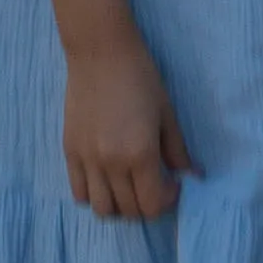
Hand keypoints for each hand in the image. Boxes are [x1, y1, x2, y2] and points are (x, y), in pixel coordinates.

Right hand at [62, 29, 188, 219]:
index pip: (152, 204)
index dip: (168, 201)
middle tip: (155, 184)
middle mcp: (111, 163)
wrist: (100, 51)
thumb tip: (193, 176)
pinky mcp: (69, 151)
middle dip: (147, 204)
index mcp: (139, 154)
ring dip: (119, 207)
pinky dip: (94, 195)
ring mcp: (87, 159)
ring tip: (129, 187)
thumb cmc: (140, 77)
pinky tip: (107, 179)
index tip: (173, 184)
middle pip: (128, 211)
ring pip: (101, 209)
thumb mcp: (167, 114)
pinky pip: (79, 192)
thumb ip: (178, 151)